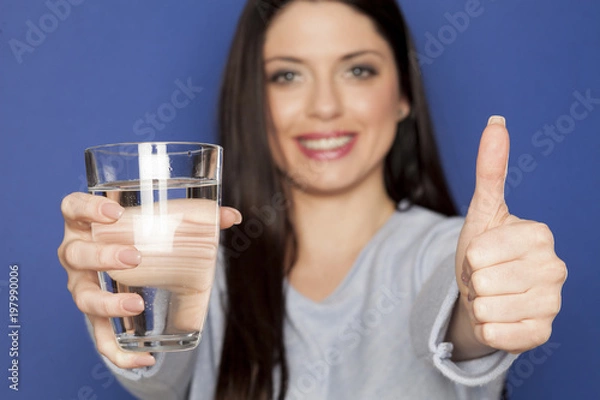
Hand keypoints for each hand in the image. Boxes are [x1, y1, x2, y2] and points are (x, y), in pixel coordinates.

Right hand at [57, 192, 241, 368]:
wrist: (127, 262)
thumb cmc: (139, 235)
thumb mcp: (159, 222)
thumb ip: (195, 217)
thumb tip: (231, 216)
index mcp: (88, 223)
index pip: (73, 207)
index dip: (87, 208)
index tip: (113, 213)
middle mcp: (77, 252)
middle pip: (75, 253)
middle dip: (102, 256)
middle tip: (134, 258)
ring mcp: (82, 284)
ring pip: (82, 296)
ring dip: (106, 304)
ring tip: (135, 304)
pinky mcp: (95, 315)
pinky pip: (100, 337)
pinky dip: (117, 352)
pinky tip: (143, 360)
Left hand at [454, 116, 566, 356]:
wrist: (484, 291)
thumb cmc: (483, 250)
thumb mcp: (482, 210)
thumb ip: (490, 169)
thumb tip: (496, 121)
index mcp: (540, 235)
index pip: (480, 252)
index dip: (470, 257)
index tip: (482, 256)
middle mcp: (555, 268)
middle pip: (483, 281)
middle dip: (473, 281)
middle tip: (484, 277)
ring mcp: (553, 303)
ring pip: (488, 309)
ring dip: (478, 304)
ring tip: (490, 295)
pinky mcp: (542, 332)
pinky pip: (498, 335)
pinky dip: (486, 328)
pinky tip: (497, 317)